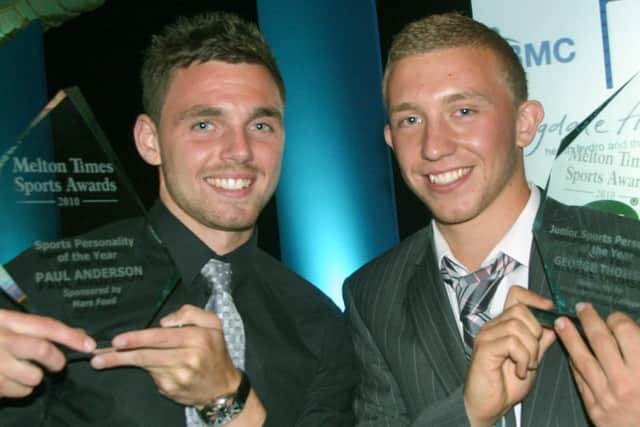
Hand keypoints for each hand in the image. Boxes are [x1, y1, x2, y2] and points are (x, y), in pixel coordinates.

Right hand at [0, 309, 94, 397]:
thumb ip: (37, 328)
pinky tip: (9, 381)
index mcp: (5, 321)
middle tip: (56, 364)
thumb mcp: (5, 324)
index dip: (70, 336)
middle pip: (43, 350)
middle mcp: (0, 340)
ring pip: (33, 376)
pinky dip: (21, 390)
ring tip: (26, 373)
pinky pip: (17, 392)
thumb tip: (78, 334)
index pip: (45, 326)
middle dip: (56, 360)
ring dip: (36, 378)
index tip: (90, 344)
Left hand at [90, 304, 239, 406]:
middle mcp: (188, 358)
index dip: (138, 339)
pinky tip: (145, 367)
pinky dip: (146, 370)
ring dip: (121, 364)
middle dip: (120, 355)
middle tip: (98, 356)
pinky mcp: (171, 390)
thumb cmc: (215, 351)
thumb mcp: (213, 324)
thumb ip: (191, 313)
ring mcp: (179, 377)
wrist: (223, 388)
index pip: (162, 337)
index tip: (118, 341)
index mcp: (198, 338)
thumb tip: (164, 322)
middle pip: (148, 355)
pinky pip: (152, 376)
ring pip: (145, 366)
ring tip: (101, 361)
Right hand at [464, 286, 555, 426]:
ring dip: (531, 350)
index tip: (549, 309)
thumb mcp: (532, 359)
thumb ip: (541, 341)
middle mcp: (493, 326)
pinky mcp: (485, 348)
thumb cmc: (506, 384)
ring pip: (518, 327)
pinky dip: (523, 359)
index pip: (516, 295)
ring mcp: (487, 335)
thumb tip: (555, 324)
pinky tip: (520, 371)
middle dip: (536, 332)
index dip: (534, 298)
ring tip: (526, 366)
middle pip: (521, 310)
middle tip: (534, 355)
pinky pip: (512, 343)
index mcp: (504, 325)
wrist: (490, 405)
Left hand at [555, 303, 639, 426]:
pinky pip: (580, 381)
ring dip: (570, 339)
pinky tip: (570, 353)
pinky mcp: (596, 411)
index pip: (625, 332)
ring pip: (582, 360)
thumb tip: (633, 327)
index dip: (617, 319)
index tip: (613, 316)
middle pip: (600, 342)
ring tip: (561, 323)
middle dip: (589, 320)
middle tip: (581, 308)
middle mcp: (625, 383)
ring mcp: (607, 397)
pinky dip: (575, 365)